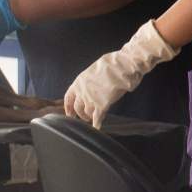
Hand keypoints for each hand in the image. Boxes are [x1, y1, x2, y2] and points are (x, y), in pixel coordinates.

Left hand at [64, 20, 178, 128]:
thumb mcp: (96, 69)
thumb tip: (96, 82)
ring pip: (87, 113)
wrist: (123, 66)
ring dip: (90, 117)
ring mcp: (91, 99)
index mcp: (79, 81)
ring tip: (94, 119)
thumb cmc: (113, 63)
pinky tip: (98, 127)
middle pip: (78, 108)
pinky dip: (97, 124)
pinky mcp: (102, 105)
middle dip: (81, 114)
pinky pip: (97, 118)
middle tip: (86, 117)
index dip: (68, 107)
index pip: (68, 98)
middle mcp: (82, 91)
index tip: (69, 114)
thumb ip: (92, 79)